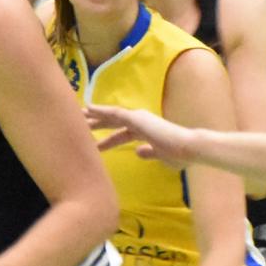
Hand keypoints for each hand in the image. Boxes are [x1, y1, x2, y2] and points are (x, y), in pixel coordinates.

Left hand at [84, 103, 199, 166]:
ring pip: (111, 115)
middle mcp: (140, 122)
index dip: (108, 139)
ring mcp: (138, 118)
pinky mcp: (137, 118)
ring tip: (78, 114)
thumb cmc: (178, 154)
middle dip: (96, 124)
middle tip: (80, 124)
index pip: (122, 134)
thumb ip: (149, 152)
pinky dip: (101, 111)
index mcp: (145, 132)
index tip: (95, 144)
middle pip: (113, 122)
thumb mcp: (160, 156)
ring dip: (94, 115)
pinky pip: (114, 113)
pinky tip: (88, 109)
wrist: (188, 147)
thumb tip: (138, 152)